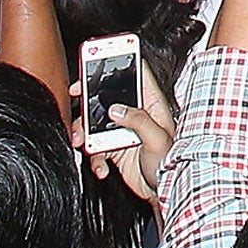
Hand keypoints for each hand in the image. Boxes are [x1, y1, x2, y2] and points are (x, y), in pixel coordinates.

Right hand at [71, 62, 175, 202]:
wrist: (163, 191)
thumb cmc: (170, 163)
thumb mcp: (158, 138)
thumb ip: (138, 121)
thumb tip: (116, 110)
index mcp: (151, 105)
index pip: (137, 75)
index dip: (120, 61)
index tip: (102, 56)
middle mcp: (134, 114)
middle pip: (107, 96)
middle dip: (89, 96)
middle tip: (77, 95)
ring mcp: (121, 131)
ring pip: (94, 122)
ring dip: (84, 132)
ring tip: (82, 142)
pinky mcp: (112, 148)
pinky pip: (94, 147)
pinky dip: (93, 158)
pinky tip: (102, 168)